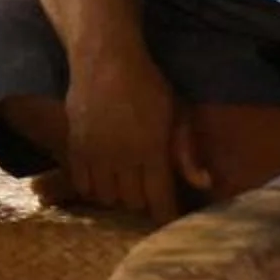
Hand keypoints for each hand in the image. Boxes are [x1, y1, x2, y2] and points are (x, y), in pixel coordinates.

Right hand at [64, 50, 182, 222]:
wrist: (104, 60)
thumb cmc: (147, 85)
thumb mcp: (177, 113)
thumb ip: (187, 152)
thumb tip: (204, 184)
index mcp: (152, 150)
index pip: (159, 199)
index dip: (165, 215)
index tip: (168, 219)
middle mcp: (123, 157)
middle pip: (132, 202)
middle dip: (143, 201)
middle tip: (147, 191)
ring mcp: (96, 154)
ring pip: (107, 197)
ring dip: (118, 195)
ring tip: (124, 184)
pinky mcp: (75, 147)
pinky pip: (82, 184)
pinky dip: (93, 188)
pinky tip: (103, 178)